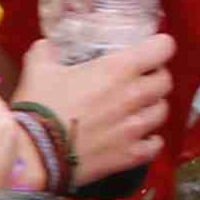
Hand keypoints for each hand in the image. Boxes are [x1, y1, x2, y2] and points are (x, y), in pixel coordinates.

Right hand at [22, 29, 177, 183]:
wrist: (33, 152)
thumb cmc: (38, 106)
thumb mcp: (38, 69)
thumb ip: (47, 52)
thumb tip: (48, 46)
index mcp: (117, 69)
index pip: (162, 48)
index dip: (159, 46)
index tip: (152, 49)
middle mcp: (134, 96)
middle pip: (165, 81)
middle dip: (155, 77)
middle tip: (140, 80)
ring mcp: (136, 127)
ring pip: (162, 111)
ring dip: (152, 107)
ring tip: (137, 109)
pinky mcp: (132, 154)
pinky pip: (156, 144)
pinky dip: (151, 139)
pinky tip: (139, 137)